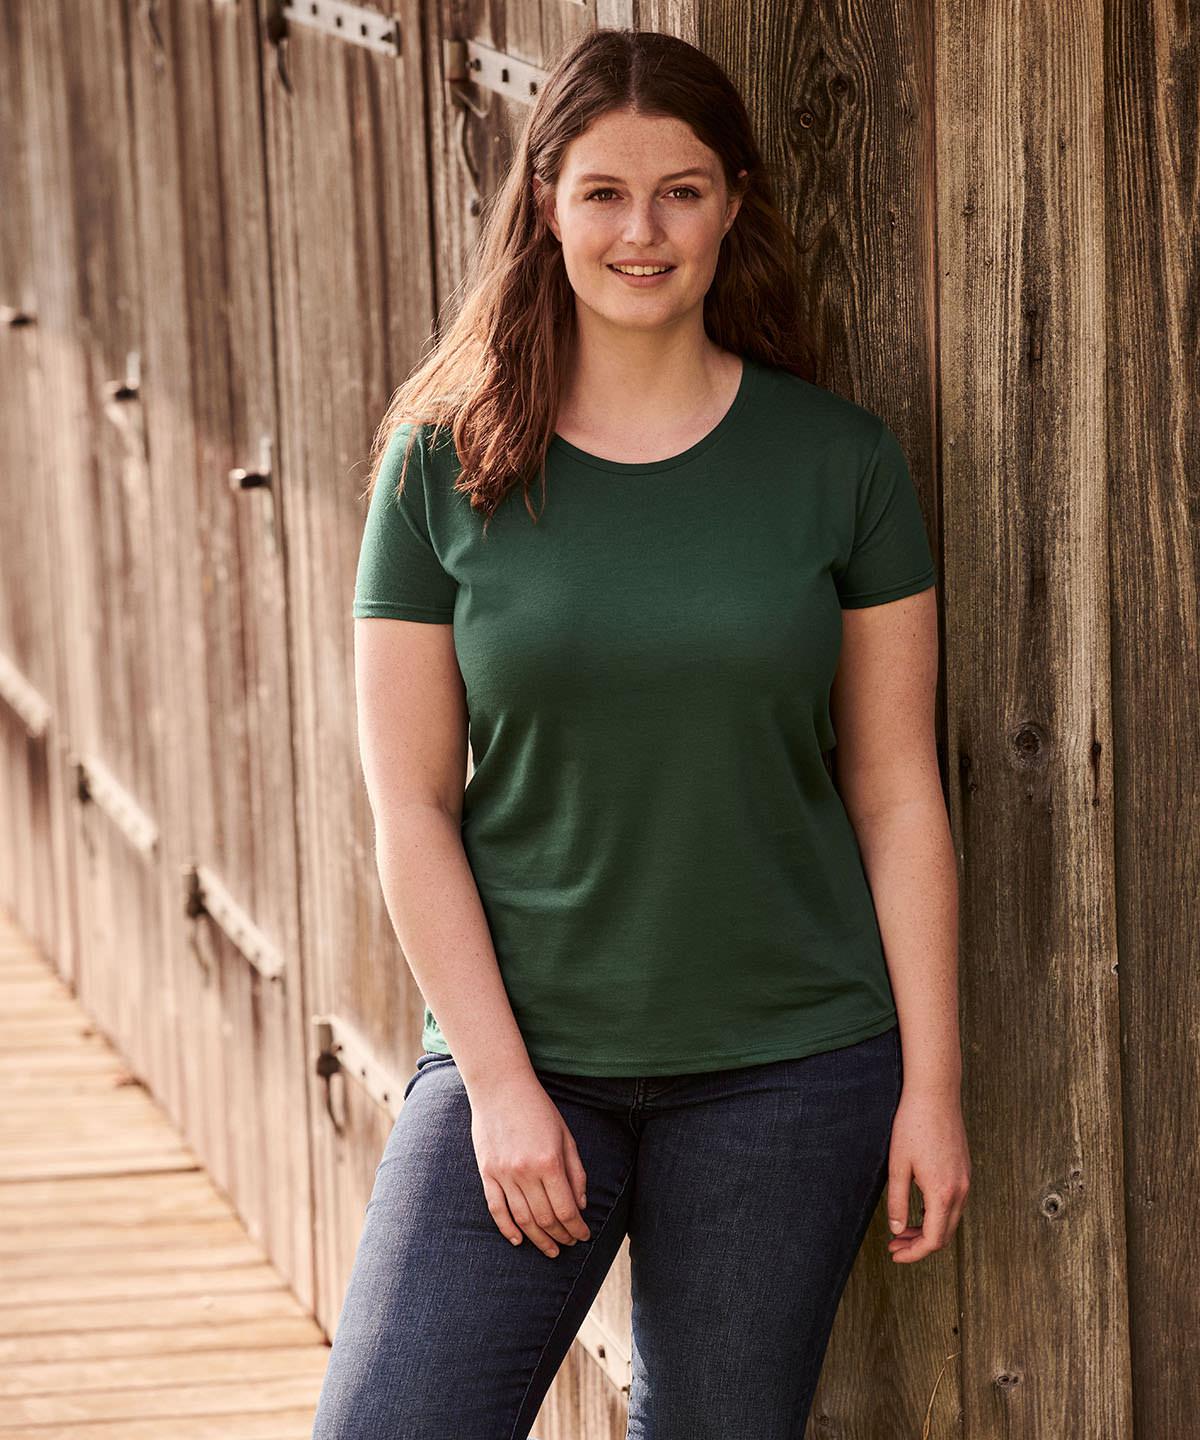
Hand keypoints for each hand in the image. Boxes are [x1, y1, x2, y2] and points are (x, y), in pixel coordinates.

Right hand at [469, 1075, 591, 1256]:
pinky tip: (518, 1240)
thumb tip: (581, 1205)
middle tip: (570, 1244)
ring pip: (522, 1219)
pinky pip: (496, 1209)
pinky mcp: (487, 1173)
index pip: (566, 1209)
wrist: (500, 1087)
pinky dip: (507, 1229)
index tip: (584, 1236)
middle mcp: (525, 1172)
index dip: (577, 1228)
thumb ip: (576, 1172)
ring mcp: (503, 1174)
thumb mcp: (566, 1136)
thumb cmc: (538, 1109)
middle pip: (545, 1219)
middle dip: (561, 1236)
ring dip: (538, 1239)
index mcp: (549, 1162)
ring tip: (551, 1249)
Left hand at [884, 1084, 970, 1263]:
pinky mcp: (964, 1170)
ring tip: (903, 1229)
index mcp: (943, 1193)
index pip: (933, 1240)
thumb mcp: (898, 1165)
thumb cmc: (913, 1125)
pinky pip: (954, 1203)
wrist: (935, 1094)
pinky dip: (937, 1214)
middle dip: (919, 1244)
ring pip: (951, 1220)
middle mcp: (960, 1190)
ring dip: (928, 1229)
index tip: (895, 1254)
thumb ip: (897, 1201)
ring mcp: (965, 1180)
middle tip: (894, 1244)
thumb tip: (897, 1230)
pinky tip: (918, 1210)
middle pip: (944, 1234)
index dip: (913, 1253)